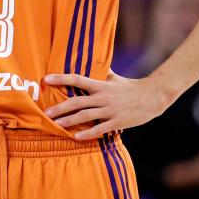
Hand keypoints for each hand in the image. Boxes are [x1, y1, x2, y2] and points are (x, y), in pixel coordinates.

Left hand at [42, 71, 168, 138]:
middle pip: (77, 101)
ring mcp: (109, 110)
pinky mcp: (117, 122)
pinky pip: (99, 129)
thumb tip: (93, 61)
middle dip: (60, 107)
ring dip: (69, 121)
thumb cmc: (131, 87)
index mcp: (101, 85)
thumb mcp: (115, 78)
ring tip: (56, 125)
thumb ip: (103, 72)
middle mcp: (103, 97)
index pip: (77, 79)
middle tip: (45, 113)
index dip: (61, 78)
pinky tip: (76, 137)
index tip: (46, 79)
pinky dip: (87, 134)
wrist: (153, 97)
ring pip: (85, 116)